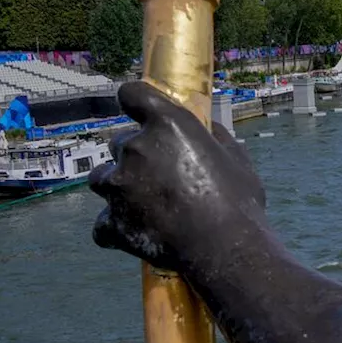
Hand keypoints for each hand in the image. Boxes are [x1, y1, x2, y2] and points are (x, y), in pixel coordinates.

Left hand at [90, 81, 267, 271]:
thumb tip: (206, 128)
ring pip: (102, 177)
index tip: (140, 109)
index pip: (132, 94)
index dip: (135, 101)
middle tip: (161, 173)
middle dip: (136, 154)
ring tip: (143, 200)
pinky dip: (115, 225)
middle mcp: (135, 148)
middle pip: (119, 141)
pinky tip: (135, 229)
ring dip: (118, 183)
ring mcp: (118, 186)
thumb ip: (214, 137)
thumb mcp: (237, 157)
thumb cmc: (239, 199)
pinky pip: (102, 221)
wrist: (226, 248)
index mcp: (167, 124)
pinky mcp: (111, 221)